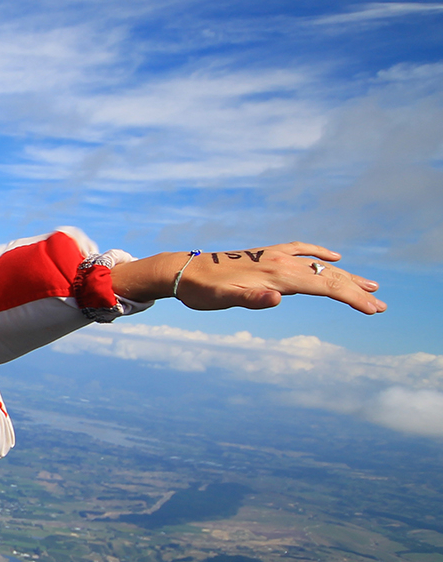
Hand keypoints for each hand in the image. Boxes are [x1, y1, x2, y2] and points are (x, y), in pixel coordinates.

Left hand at [111, 244, 384, 314]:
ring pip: (318, 266)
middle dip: (355, 290)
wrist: (181, 271)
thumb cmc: (200, 291)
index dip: (351, 298)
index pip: (324, 286)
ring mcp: (273, 256)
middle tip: (381, 306)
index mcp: (275, 275)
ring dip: (345, 276)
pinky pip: (301, 250)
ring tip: (371, 286)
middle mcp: (279, 262)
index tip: (374, 310)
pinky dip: (320, 253)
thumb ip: (250, 300)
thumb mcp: (222, 300)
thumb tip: (277, 299)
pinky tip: (334, 257)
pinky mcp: (266, 255)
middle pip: (327, 276)